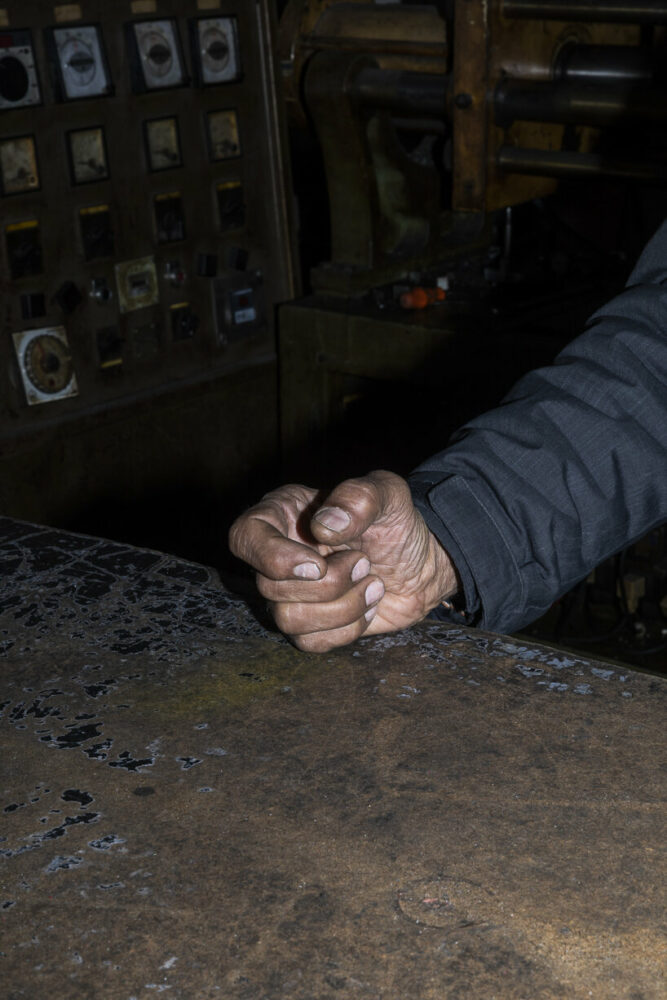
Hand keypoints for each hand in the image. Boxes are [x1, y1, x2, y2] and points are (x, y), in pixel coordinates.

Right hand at [228, 470, 457, 651]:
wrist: (422, 564)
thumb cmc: (397, 524)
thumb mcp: (387, 494)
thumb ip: (359, 497)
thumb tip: (325, 525)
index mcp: (283, 514)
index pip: (244, 537)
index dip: (272, 557)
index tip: (317, 564)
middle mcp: (278, 554)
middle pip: (270, 586)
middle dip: (329, 583)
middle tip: (365, 562)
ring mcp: (290, 593)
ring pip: (287, 619)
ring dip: (342, 607)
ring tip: (373, 584)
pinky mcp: (309, 625)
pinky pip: (309, 642)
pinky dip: (347, 629)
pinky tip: (368, 606)